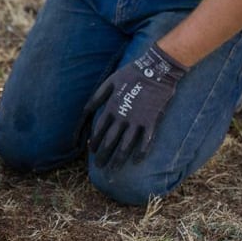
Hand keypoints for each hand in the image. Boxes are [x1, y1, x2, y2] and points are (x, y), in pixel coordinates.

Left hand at [83, 43, 188, 168]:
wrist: (156, 69)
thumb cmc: (131, 73)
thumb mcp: (108, 82)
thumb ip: (96, 97)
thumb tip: (85, 110)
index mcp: (111, 108)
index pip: (99, 130)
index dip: (94, 143)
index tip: (92, 152)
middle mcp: (122, 117)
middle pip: (109, 141)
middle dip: (103, 156)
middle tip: (99, 167)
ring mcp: (137, 121)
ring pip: (125, 145)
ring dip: (118, 160)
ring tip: (113, 171)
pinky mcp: (152, 121)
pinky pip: (146, 141)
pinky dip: (140, 153)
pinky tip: (136, 162)